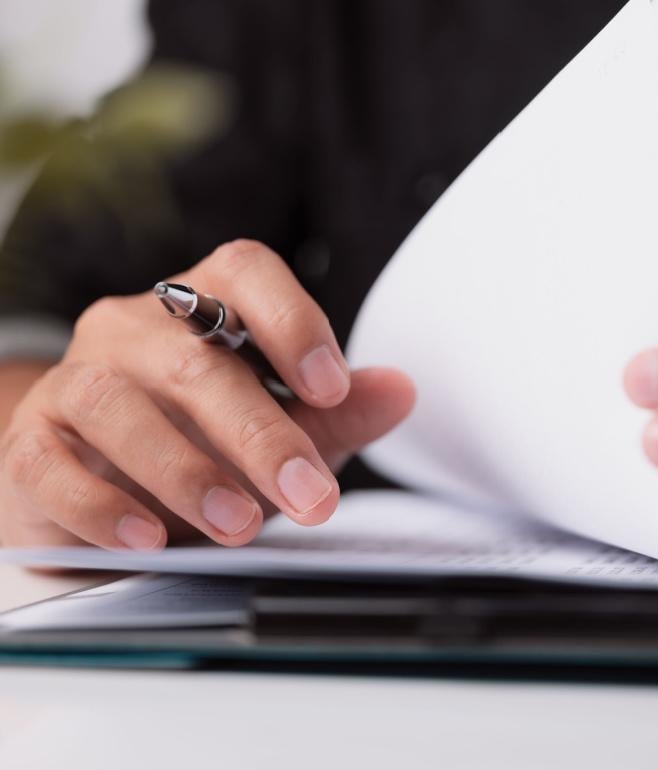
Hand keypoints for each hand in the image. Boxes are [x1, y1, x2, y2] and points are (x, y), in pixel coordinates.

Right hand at [0, 240, 414, 550]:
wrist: (103, 483)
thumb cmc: (205, 445)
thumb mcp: (285, 431)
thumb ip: (338, 413)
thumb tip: (400, 390)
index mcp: (205, 305)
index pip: (246, 272)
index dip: (293, 320)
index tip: (332, 386)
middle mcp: (136, 328)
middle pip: (195, 359)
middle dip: (261, 434)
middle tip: (310, 495)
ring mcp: (78, 378)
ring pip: (117, 402)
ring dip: (185, 470)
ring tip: (238, 524)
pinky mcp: (32, 439)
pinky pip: (50, 461)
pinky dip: (102, 504)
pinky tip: (149, 539)